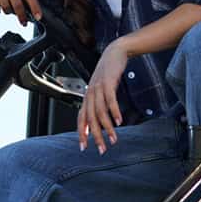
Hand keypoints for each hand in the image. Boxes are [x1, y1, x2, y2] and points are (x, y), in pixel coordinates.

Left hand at [78, 39, 128, 154]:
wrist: (115, 52)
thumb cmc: (108, 73)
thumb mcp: (101, 90)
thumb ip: (98, 105)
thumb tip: (96, 122)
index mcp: (87, 97)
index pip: (81, 119)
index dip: (81, 133)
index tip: (84, 148)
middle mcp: (90, 94)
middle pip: (91, 119)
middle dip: (96, 136)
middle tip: (102, 149)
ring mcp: (98, 88)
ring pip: (100, 112)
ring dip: (107, 127)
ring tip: (114, 139)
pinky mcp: (108, 82)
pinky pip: (110, 100)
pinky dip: (114, 111)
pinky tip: (119, 121)